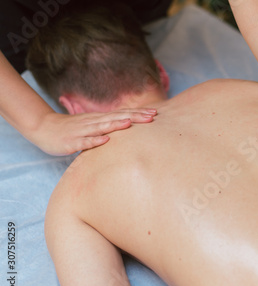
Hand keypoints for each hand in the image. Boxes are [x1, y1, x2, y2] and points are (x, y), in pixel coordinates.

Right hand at [32, 109, 156, 155]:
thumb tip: (129, 128)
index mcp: (100, 119)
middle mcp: (93, 122)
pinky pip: (84, 141)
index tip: (155, 113)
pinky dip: (95, 140)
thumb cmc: (72, 129)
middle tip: (152, 116)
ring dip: (116, 125)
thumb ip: (109, 127)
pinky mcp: (71, 141)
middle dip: (135, 117)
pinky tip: (105, 140)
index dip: (138, 114)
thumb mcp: (93, 126)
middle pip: (117, 118)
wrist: (44, 128)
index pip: (122, 114)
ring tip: (130, 123)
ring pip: (102, 127)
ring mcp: (82, 131)